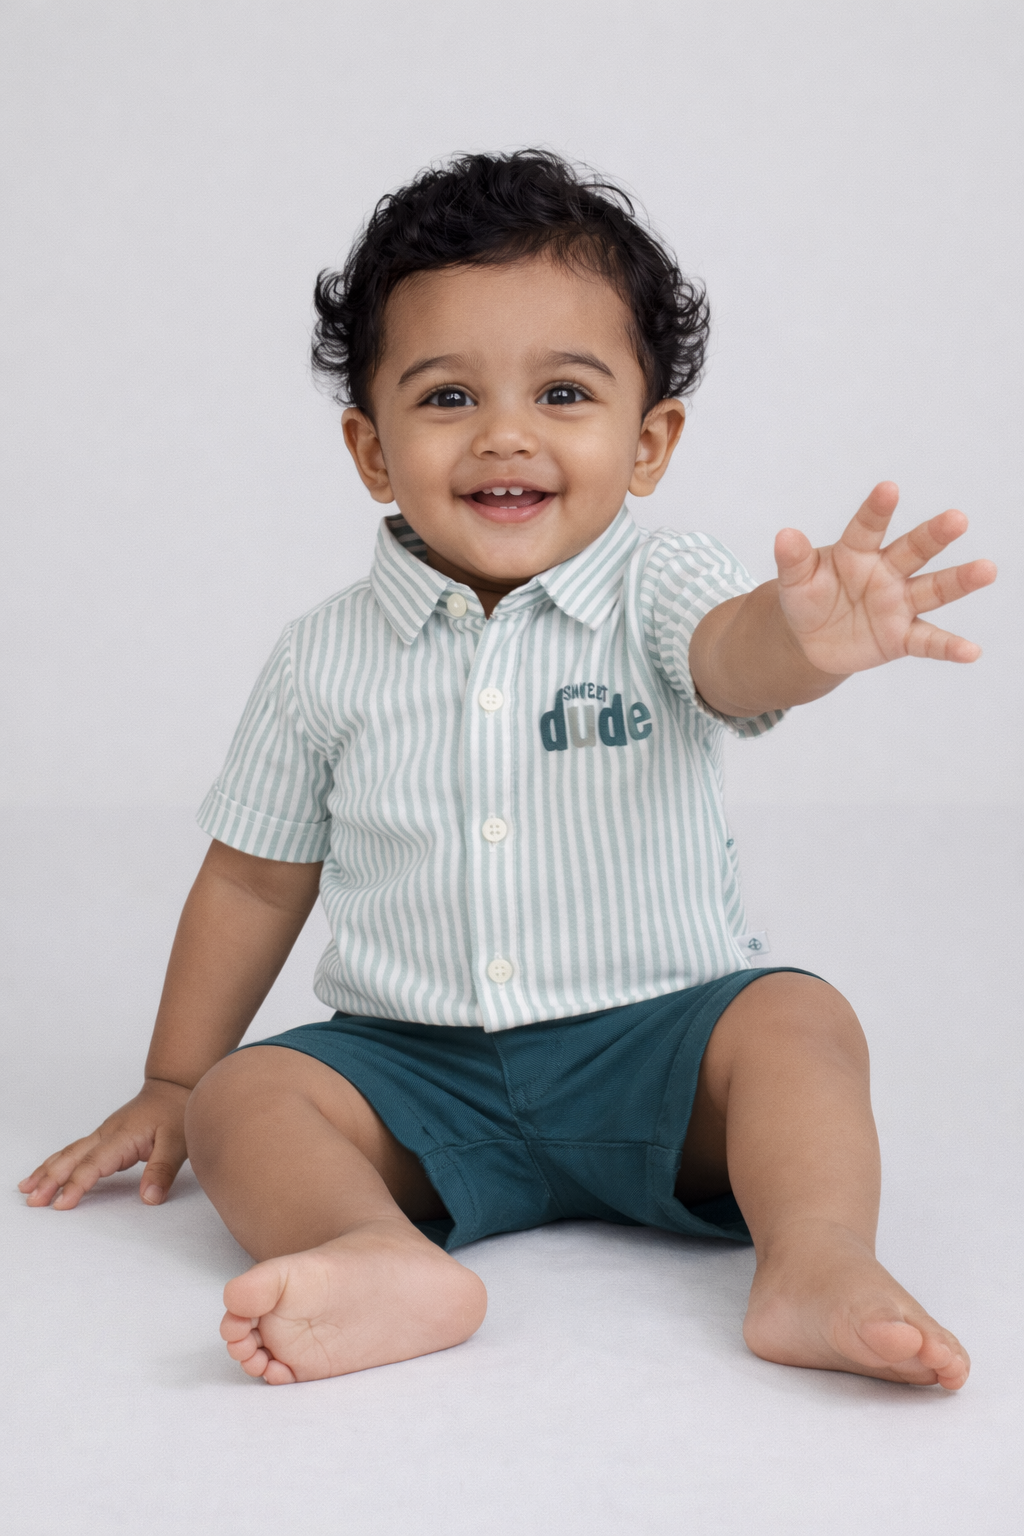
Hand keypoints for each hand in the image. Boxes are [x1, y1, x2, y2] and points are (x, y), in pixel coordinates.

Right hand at [18, 1079, 189, 1209]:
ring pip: (69, 1153)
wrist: (173, 1087)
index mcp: (122, 1136)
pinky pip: (75, 1152)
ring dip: (48, 1171)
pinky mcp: (104, 1137)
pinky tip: (47, 1174)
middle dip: (50, 1179)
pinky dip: (58, 1163)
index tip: (61, 1204)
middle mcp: (107, 1134)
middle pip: (72, 1157)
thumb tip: (150, 1198)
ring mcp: (103, 1134)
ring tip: (27, 1189)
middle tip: (33, 1201)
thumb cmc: (176, 1112)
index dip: (76, 1185)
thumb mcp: (178, 1142)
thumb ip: (163, 1170)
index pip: (94, 1164)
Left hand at [775, 482, 996, 674]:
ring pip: (933, 589)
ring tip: (987, 570)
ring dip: (960, 581)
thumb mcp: (795, 581)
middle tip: (957, 519)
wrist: (811, 639)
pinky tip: (971, 652)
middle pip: (913, 550)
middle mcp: (886, 572)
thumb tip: (784, 535)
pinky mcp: (902, 636)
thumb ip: (793, 559)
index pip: (867, 528)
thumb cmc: (807, 598)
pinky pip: (928, 641)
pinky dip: (949, 647)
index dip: (877, 509)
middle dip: (934, 535)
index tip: (888, 489)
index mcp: (857, 551)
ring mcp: (898, 604)